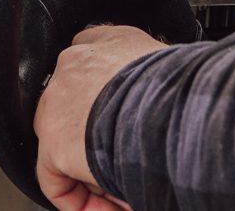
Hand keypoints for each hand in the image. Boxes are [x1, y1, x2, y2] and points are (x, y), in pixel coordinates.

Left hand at [34, 24, 167, 210]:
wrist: (169, 105)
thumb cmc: (181, 88)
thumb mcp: (170, 72)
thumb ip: (156, 84)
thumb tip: (168, 113)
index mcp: (106, 41)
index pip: (92, 69)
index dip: (106, 106)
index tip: (125, 132)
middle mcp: (76, 63)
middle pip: (74, 110)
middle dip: (97, 144)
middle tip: (127, 168)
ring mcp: (58, 99)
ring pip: (64, 145)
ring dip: (91, 173)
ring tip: (122, 192)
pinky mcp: (53, 139)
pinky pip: (55, 179)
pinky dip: (77, 200)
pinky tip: (107, 209)